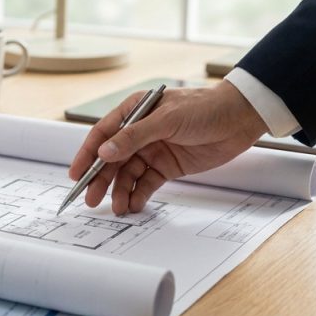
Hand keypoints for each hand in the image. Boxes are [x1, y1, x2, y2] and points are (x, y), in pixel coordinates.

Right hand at [68, 81, 268, 214]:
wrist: (240, 119)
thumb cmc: (204, 108)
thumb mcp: (166, 119)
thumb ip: (134, 136)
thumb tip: (105, 152)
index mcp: (133, 112)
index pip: (103, 134)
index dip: (87, 155)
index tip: (76, 174)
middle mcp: (139, 132)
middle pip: (112, 159)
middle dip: (100, 179)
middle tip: (91, 199)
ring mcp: (152, 150)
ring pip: (128, 174)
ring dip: (120, 191)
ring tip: (117, 208)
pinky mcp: (167, 166)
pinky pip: (146, 183)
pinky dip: (138, 194)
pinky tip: (133, 205)